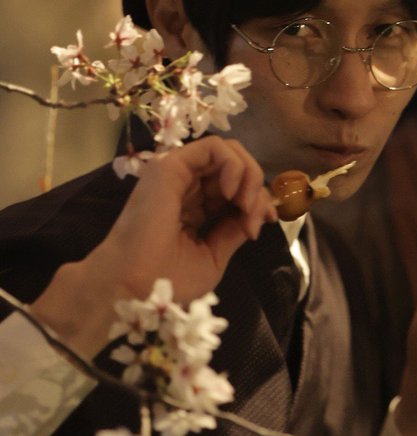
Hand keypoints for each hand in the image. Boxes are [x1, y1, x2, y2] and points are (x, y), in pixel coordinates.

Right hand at [31, 137, 275, 357]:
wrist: (133, 287)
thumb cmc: (167, 280)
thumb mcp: (212, 255)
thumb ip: (233, 230)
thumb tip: (257, 213)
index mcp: (194, 208)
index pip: (235, 188)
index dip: (257, 199)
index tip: (264, 223)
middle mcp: (187, 186)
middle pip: (235, 167)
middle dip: (256, 188)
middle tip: (256, 217)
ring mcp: (178, 174)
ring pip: (228, 152)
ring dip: (249, 175)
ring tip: (245, 206)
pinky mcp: (171, 165)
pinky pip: (213, 148)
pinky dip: (234, 165)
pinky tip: (232, 192)